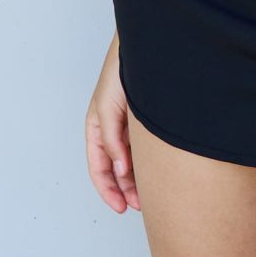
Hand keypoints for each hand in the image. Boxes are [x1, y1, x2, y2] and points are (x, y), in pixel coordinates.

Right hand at [85, 32, 140, 212]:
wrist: (150, 48)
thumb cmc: (121, 72)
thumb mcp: (109, 108)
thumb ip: (112, 140)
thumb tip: (120, 171)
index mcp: (96, 128)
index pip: (99, 168)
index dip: (108, 190)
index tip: (121, 208)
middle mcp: (112, 129)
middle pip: (116, 169)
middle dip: (126, 189)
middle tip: (142, 206)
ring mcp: (129, 126)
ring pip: (131, 161)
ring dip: (138, 179)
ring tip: (152, 195)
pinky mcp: (145, 122)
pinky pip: (144, 150)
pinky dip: (148, 164)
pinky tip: (159, 174)